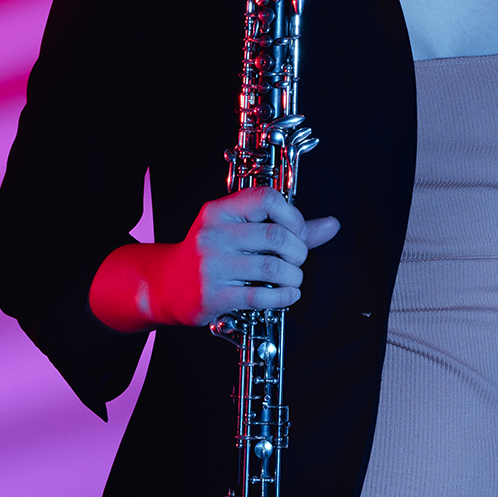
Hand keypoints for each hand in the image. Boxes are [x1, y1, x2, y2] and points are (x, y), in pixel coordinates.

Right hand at [90, 187, 340, 331]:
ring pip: (273, 268)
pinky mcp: (213, 296)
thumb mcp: (240, 231)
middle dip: (298, 252)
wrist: (165, 285)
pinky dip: (284, 297)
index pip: (266, 199)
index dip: (293, 216)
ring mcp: (212, 265)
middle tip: (297, 260)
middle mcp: (213, 234)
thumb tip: (332, 225)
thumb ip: (287, 228)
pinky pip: (261, 297)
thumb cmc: (210, 255)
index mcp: (220, 210)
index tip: (297, 232)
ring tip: (292, 279)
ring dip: (294, 277)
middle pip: (276, 236)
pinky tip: (287, 295)